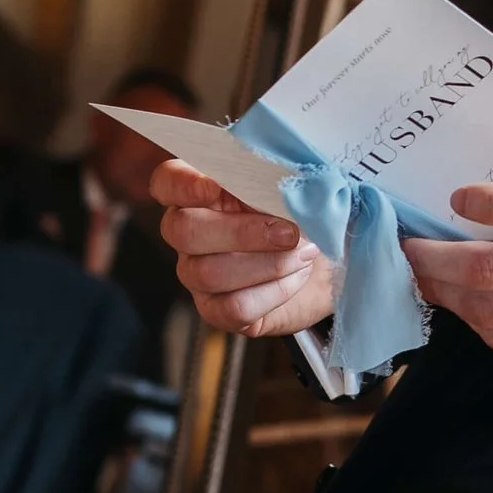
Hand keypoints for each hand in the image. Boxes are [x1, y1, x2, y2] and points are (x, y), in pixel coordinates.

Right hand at [155, 159, 339, 341]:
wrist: (325, 263)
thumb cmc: (301, 216)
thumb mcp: (293, 190)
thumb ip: (276, 182)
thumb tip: (282, 188)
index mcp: (199, 191)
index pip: (167, 181)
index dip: (182, 184)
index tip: (213, 187)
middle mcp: (188, 232)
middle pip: (183, 230)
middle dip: (242, 233)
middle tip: (289, 233)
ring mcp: (196, 273)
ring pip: (208, 273)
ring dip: (269, 264)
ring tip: (304, 253)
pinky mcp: (215, 310)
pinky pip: (233, 307)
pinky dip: (274, 292)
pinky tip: (297, 276)